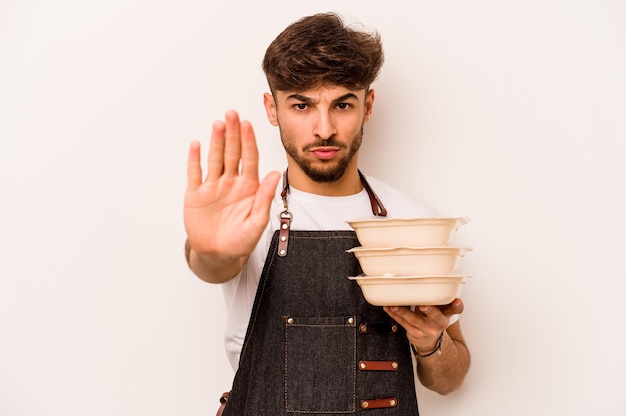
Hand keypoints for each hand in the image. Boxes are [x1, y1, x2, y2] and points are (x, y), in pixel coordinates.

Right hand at [184, 110, 280, 264]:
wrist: (218, 255)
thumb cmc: (240, 240)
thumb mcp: (256, 222)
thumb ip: (264, 198)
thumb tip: (273, 175)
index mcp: (248, 187)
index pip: (249, 159)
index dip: (248, 141)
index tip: (248, 125)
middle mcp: (231, 182)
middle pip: (232, 153)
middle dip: (232, 134)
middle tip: (232, 114)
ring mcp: (213, 187)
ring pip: (215, 159)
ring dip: (216, 142)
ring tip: (218, 124)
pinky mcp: (196, 195)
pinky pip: (195, 174)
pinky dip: (195, 160)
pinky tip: (196, 145)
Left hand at [383, 298, 463, 353]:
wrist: (429, 340)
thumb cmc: (433, 319)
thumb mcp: (440, 309)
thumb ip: (438, 297)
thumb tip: (427, 277)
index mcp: (446, 314)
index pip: (456, 309)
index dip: (457, 305)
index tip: (456, 301)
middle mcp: (439, 323)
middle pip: (435, 317)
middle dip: (429, 311)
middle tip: (423, 305)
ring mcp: (427, 330)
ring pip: (414, 320)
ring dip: (403, 312)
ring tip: (394, 306)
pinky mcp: (415, 333)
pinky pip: (403, 323)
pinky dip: (394, 315)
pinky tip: (389, 308)